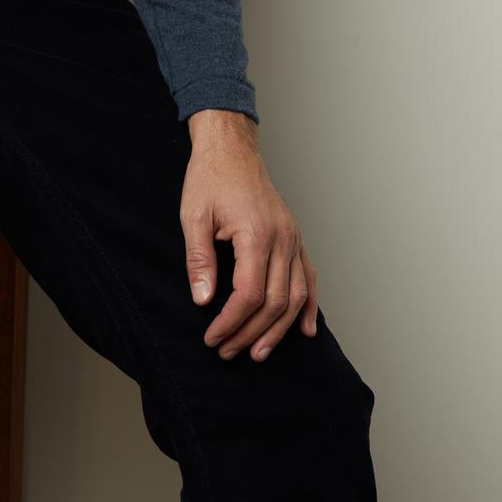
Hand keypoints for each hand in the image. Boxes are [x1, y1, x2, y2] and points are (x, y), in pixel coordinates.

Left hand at [180, 111, 318, 361]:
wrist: (230, 148)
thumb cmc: (209, 178)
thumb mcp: (193, 216)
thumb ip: (199, 259)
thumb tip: (203, 300)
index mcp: (256, 233)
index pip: (250, 294)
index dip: (231, 322)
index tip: (212, 337)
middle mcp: (283, 238)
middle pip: (275, 301)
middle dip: (251, 332)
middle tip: (227, 351)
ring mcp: (293, 238)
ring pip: (296, 296)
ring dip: (279, 329)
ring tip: (259, 352)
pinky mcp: (295, 237)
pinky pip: (308, 278)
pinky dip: (308, 306)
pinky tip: (304, 330)